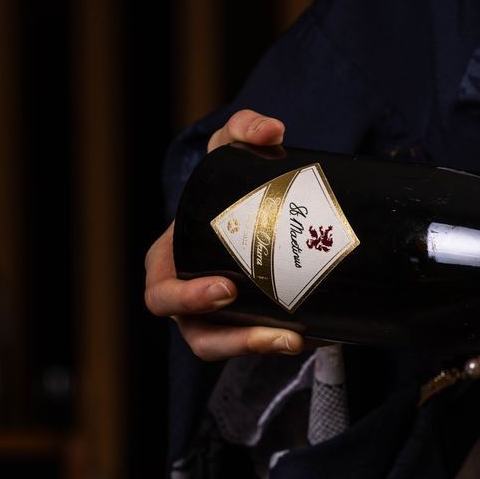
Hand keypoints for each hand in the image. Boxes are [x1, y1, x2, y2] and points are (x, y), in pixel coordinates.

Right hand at [143, 109, 304, 360]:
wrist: (259, 217)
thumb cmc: (229, 191)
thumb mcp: (231, 156)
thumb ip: (244, 131)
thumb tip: (273, 130)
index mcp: (169, 264)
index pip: (162, 291)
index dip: (186, 296)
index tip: (226, 289)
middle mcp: (188, 300)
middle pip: (197, 332)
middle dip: (230, 336)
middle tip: (271, 326)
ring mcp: (219, 320)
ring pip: (229, 348)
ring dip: (259, 348)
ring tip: (296, 341)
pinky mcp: (252, 327)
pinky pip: (264, 345)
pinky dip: (287, 343)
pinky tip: (317, 336)